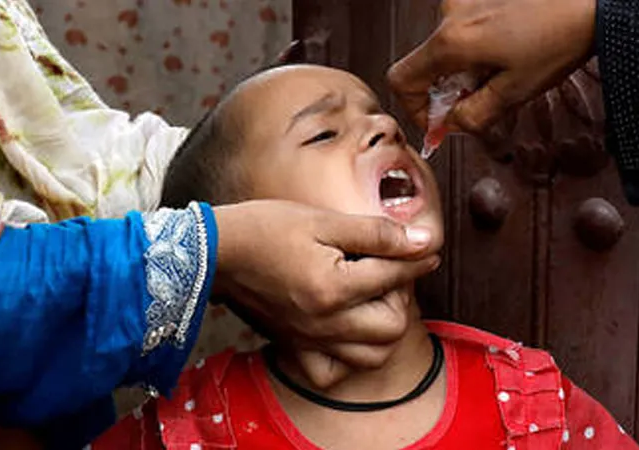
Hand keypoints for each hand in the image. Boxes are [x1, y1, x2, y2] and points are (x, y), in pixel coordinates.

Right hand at [212, 200, 441, 386]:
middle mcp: (324, 322)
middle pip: (393, 326)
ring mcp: (310, 339)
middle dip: (400, 297)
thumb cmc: (264, 228)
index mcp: (333, 287)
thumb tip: (423, 240)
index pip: (395, 275)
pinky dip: (348, 358)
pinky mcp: (295, 346)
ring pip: (372, 356)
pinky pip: (332, 372)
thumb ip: (377, 233)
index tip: (425, 247)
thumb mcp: (323, 219)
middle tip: (388, 272)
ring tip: (372, 300)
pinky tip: (346, 331)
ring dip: (382, 329)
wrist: (213, 251)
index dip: (417, 257)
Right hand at [387, 0, 596, 134]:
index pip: (401, 79)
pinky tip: (513, 46)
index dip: (415, 108)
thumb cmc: (560, 38)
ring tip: (510, 67)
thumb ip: (473, 115)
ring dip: (469, 64)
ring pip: (450, 44)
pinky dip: (480, 43)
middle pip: (428, 62)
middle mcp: (451, 13)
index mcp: (452, 41)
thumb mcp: (515, 92)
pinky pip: (466, 24)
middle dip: (450, 87)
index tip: (439, 120)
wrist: (590, 2)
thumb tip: (451, 125)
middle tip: (487, 97)